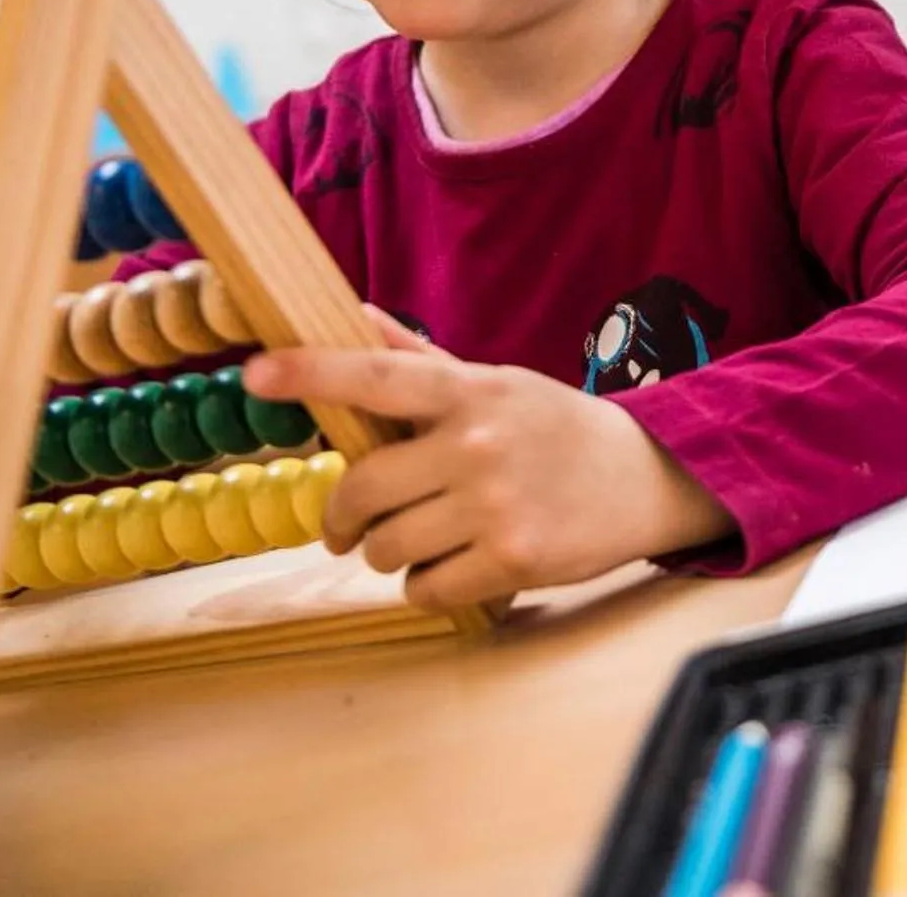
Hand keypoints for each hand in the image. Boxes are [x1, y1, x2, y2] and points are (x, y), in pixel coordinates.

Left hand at [241, 310, 729, 608]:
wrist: (650, 477)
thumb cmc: (557, 429)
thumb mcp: (498, 383)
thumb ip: (421, 361)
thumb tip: (352, 317)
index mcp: (470, 393)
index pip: (377, 376)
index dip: (312, 373)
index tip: (255, 373)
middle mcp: (479, 444)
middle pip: (362, 490)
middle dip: (343, 517)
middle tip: (347, 527)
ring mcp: (497, 506)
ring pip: (386, 548)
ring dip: (388, 554)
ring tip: (422, 542)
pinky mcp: (514, 560)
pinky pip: (424, 589)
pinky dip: (426, 586)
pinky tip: (456, 567)